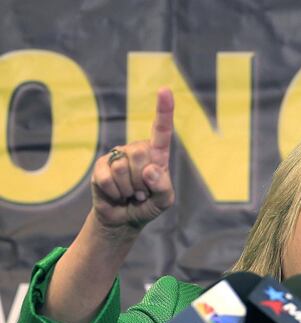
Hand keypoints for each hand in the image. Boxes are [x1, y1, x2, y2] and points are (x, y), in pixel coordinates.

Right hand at [90, 88, 175, 232]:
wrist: (123, 219)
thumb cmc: (148, 205)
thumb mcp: (164, 201)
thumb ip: (164, 188)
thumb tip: (150, 170)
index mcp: (157, 153)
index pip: (162, 130)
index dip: (164, 110)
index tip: (165, 90)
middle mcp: (137, 149)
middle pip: (140, 154)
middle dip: (142, 180)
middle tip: (142, 191)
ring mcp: (117, 155)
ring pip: (122, 168)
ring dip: (129, 188)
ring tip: (130, 193)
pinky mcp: (101, 166)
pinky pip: (107, 178)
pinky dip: (115, 192)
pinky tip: (117, 194)